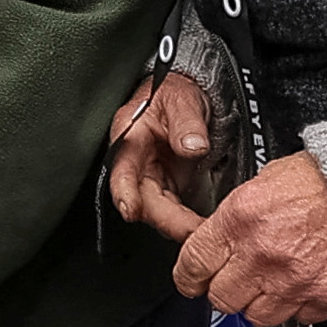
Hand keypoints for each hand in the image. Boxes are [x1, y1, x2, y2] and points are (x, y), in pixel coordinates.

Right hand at [107, 70, 210, 242]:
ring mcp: (150, 180)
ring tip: (204, 231)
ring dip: (179, 225)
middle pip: (143, 201)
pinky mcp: (166, 188)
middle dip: (167, 220)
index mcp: (129, 141)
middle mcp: (135, 165)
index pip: (122, 172)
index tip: (132, 210)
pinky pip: (172, 211)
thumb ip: (186, 123)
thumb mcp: (181, 101)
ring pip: (158, 211)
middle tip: (194, 230)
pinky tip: (204, 227)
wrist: (183, 100)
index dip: (125, 193)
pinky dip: (186, 221)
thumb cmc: (173, 95)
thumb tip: (193, 146)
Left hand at [174, 151, 326, 326]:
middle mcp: (262, 256)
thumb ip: (239, 217)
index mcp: (242, 220)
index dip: (189, 278)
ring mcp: (293, 283)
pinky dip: (299, 305)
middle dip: (226, 290)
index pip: (194, 265)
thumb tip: (223, 239)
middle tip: (239, 280)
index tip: (193, 280)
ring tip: (276, 282)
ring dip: (262, 303)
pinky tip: (306, 283)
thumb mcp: (267, 180)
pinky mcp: (324, 299)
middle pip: (221, 299)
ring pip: (257, 316)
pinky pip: (298, 318)